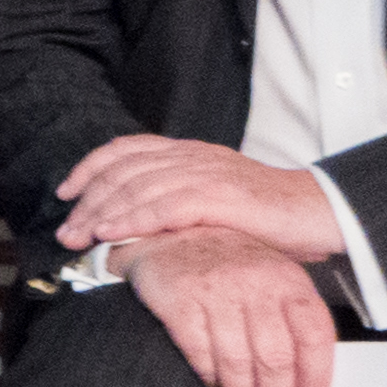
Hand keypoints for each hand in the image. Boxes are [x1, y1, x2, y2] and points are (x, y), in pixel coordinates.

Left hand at [56, 135, 343, 261]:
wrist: (321, 213)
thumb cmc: (268, 216)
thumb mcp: (216, 199)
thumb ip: (179, 201)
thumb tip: (136, 220)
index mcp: (190, 152)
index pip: (127, 149)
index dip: (91, 167)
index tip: (66, 191)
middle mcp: (193, 156)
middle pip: (124, 170)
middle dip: (88, 199)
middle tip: (65, 229)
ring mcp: (207, 173)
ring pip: (137, 187)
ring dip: (101, 214)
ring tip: (77, 237)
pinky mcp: (221, 196)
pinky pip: (165, 206)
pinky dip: (132, 219)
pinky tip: (110, 234)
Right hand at [117, 227, 339, 386]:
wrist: (167, 235)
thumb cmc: (227, 266)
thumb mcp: (270, 279)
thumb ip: (291, 320)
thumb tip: (306, 386)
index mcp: (288, 280)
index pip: (314, 337)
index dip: (315, 381)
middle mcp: (256, 283)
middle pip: (276, 358)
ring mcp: (216, 291)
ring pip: (238, 362)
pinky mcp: (180, 300)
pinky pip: (200, 354)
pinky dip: (210, 380)